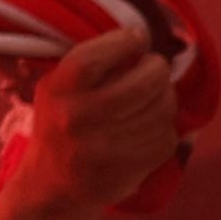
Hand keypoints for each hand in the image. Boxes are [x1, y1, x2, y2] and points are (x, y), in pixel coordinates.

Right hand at [1, 27, 182, 219]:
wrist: (53, 183)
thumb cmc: (60, 122)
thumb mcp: (55, 89)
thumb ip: (88, 64)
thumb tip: (140, 36)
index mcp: (56, 92)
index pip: (91, 59)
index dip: (123, 42)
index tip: (136, 37)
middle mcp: (77, 120)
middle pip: (142, 83)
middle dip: (157, 68)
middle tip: (155, 66)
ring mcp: (104, 148)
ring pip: (162, 109)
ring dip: (165, 98)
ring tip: (153, 96)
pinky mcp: (129, 168)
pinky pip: (167, 136)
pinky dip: (164, 127)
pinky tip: (148, 126)